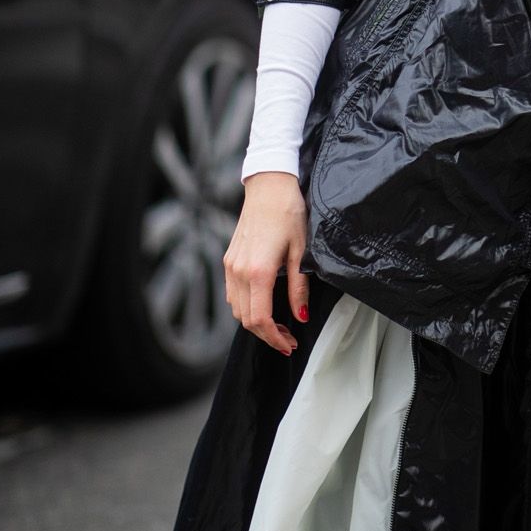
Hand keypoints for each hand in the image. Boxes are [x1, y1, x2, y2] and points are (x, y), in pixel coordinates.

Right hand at [223, 172, 310, 355]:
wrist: (269, 186)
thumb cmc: (288, 213)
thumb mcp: (300, 251)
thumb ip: (298, 288)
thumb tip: (301, 315)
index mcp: (258, 271)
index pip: (259, 319)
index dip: (274, 338)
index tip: (288, 344)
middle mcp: (239, 271)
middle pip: (246, 319)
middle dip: (266, 334)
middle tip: (288, 338)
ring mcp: (231, 265)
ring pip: (237, 308)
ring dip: (255, 321)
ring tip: (278, 323)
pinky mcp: (229, 259)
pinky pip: (233, 293)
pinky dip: (246, 306)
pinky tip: (264, 303)